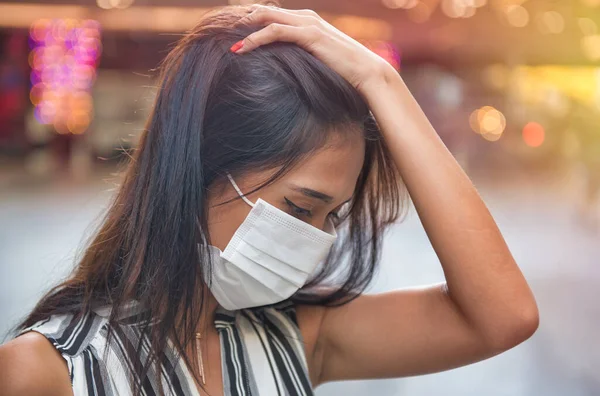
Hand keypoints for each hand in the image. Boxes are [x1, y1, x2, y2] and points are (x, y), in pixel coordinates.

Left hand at [233, 5, 395, 95]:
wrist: (368, 73)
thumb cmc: (344, 72)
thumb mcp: (317, 62)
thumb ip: (300, 58)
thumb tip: (283, 71)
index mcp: (306, 21)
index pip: (271, 14)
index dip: (248, 21)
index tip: (229, 33)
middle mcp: (305, 17)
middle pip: (264, 10)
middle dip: (240, 19)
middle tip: (219, 31)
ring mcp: (307, 24)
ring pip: (266, 17)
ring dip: (243, 27)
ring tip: (224, 38)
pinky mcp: (309, 35)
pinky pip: (274, 32)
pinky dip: (255, 39)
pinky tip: (240, 49)